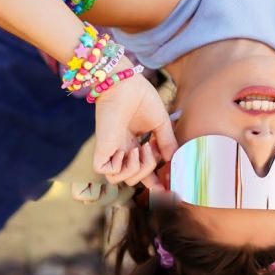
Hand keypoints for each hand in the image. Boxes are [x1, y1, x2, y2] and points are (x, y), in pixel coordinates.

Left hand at [92, 66, 175, 189]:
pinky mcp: (102, 149)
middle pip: (134, 178)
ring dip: (137, 170)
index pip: (142, 171)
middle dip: (148, 170)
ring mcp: (111, 150)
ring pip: (121, 180)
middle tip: (150, 148)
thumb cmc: (142, 98)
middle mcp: (122, 150)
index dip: (153, 182)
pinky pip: (107, 173)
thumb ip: (167, 142)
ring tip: (140, 148)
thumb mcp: (161, 124)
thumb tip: (172, 160)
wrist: (125, 84)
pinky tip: (128, 152)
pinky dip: (121, 168)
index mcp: (134, 144)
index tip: (166, 189)